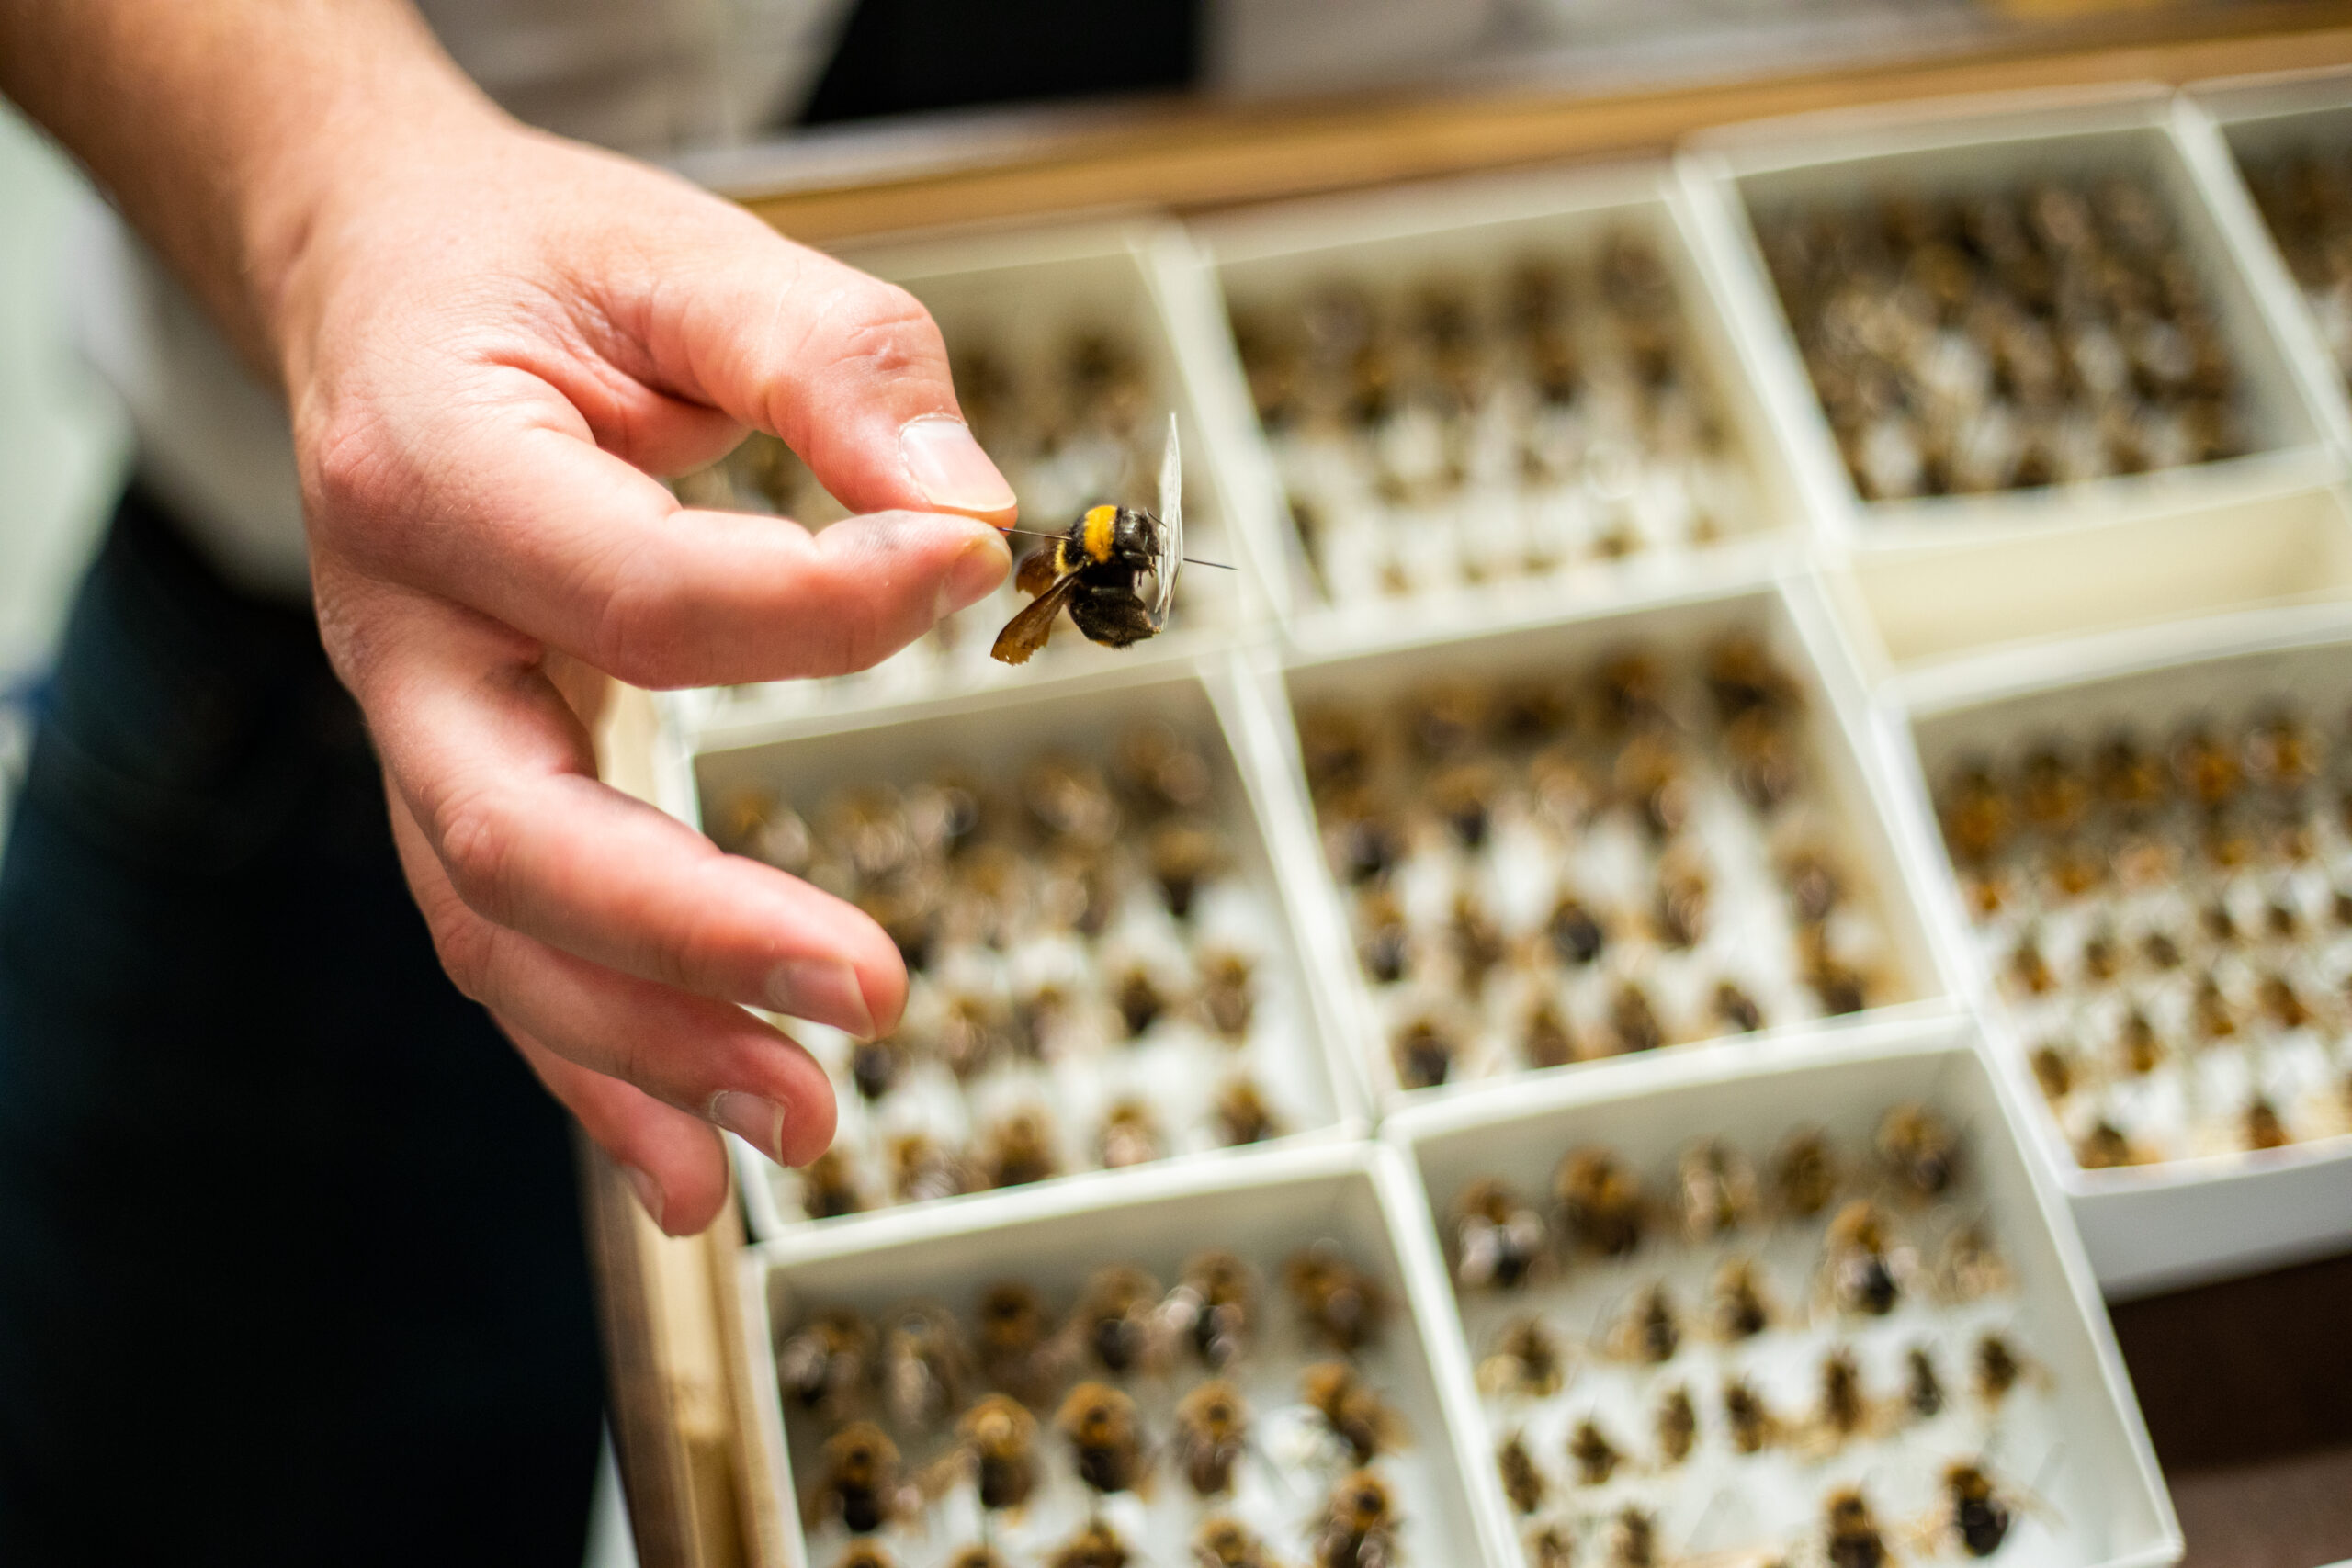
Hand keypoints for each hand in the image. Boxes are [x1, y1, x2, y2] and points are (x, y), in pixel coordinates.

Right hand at [277, 114, 1016, 1234]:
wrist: (373, 277)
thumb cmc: (532, 266)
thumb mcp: (690, 257)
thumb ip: (836, 364)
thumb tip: (973, 511)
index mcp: (437, 471)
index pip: (640, 592)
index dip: (820, 606)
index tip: (966, 568)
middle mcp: (398, 631)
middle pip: (518, 829)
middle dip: (694, 930)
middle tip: (869, 992)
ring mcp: (416, 726)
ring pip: (502, 930)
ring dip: (649, 1048)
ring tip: (802, 1126)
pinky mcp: (463, 781)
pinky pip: (510, 950)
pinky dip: (597, 1071)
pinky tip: (690, 1176)